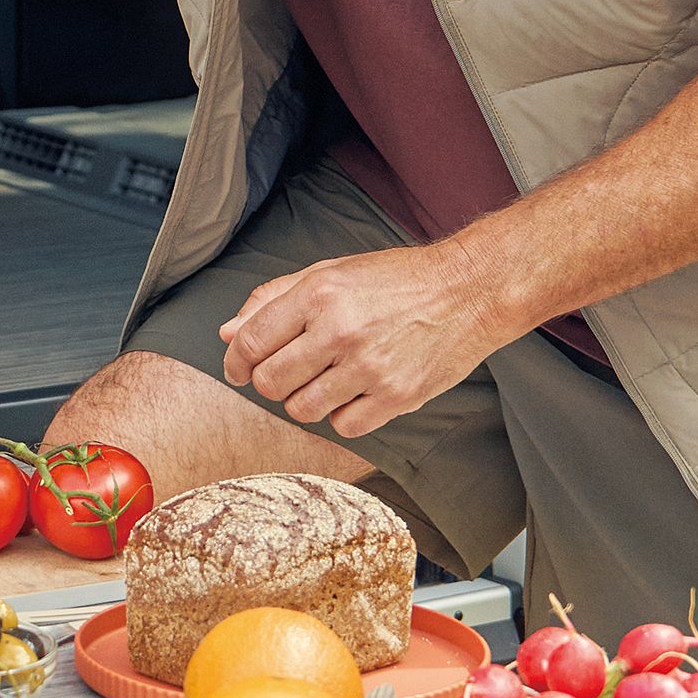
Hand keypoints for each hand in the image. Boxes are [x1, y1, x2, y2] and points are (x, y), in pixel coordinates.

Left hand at [219, 241, 511, 437]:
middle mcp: (340, 331)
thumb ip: (273, 300)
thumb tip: (228, 331)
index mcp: (318, 294)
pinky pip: (344, 426)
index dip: (235, 362)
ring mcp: (370, 367)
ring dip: (302, 401)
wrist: (468, 290)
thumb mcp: (330, 271)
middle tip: (284, 374)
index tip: (238, 369)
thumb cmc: (396, 280)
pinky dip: (341, 416)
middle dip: (268, 382)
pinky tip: (352, 394)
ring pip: (303, 409)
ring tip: (320, 382)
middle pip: (271, 381)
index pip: (250, 341)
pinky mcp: (398, 395)